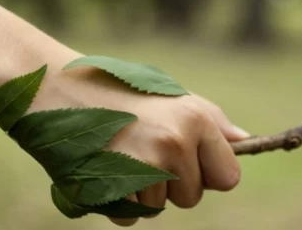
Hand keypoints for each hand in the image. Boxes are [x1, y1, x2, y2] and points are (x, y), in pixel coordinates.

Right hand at [29, 51, 249, 226]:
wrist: (55, 85)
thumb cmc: (115, 88)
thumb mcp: (167, 94)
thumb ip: (208, 120)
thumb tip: (245, 141)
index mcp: (194, 119)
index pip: (229, 177)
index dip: (208, 172)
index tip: (187, 159)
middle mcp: (174, 143)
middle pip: (192, 197)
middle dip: (172, 182)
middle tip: (142, 148)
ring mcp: (143, 168)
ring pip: (160, 208)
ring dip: (142, 190)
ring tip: (119, 151)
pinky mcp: (113, 188)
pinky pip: (131, 216)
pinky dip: (118, 200)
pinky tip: (104, 166)